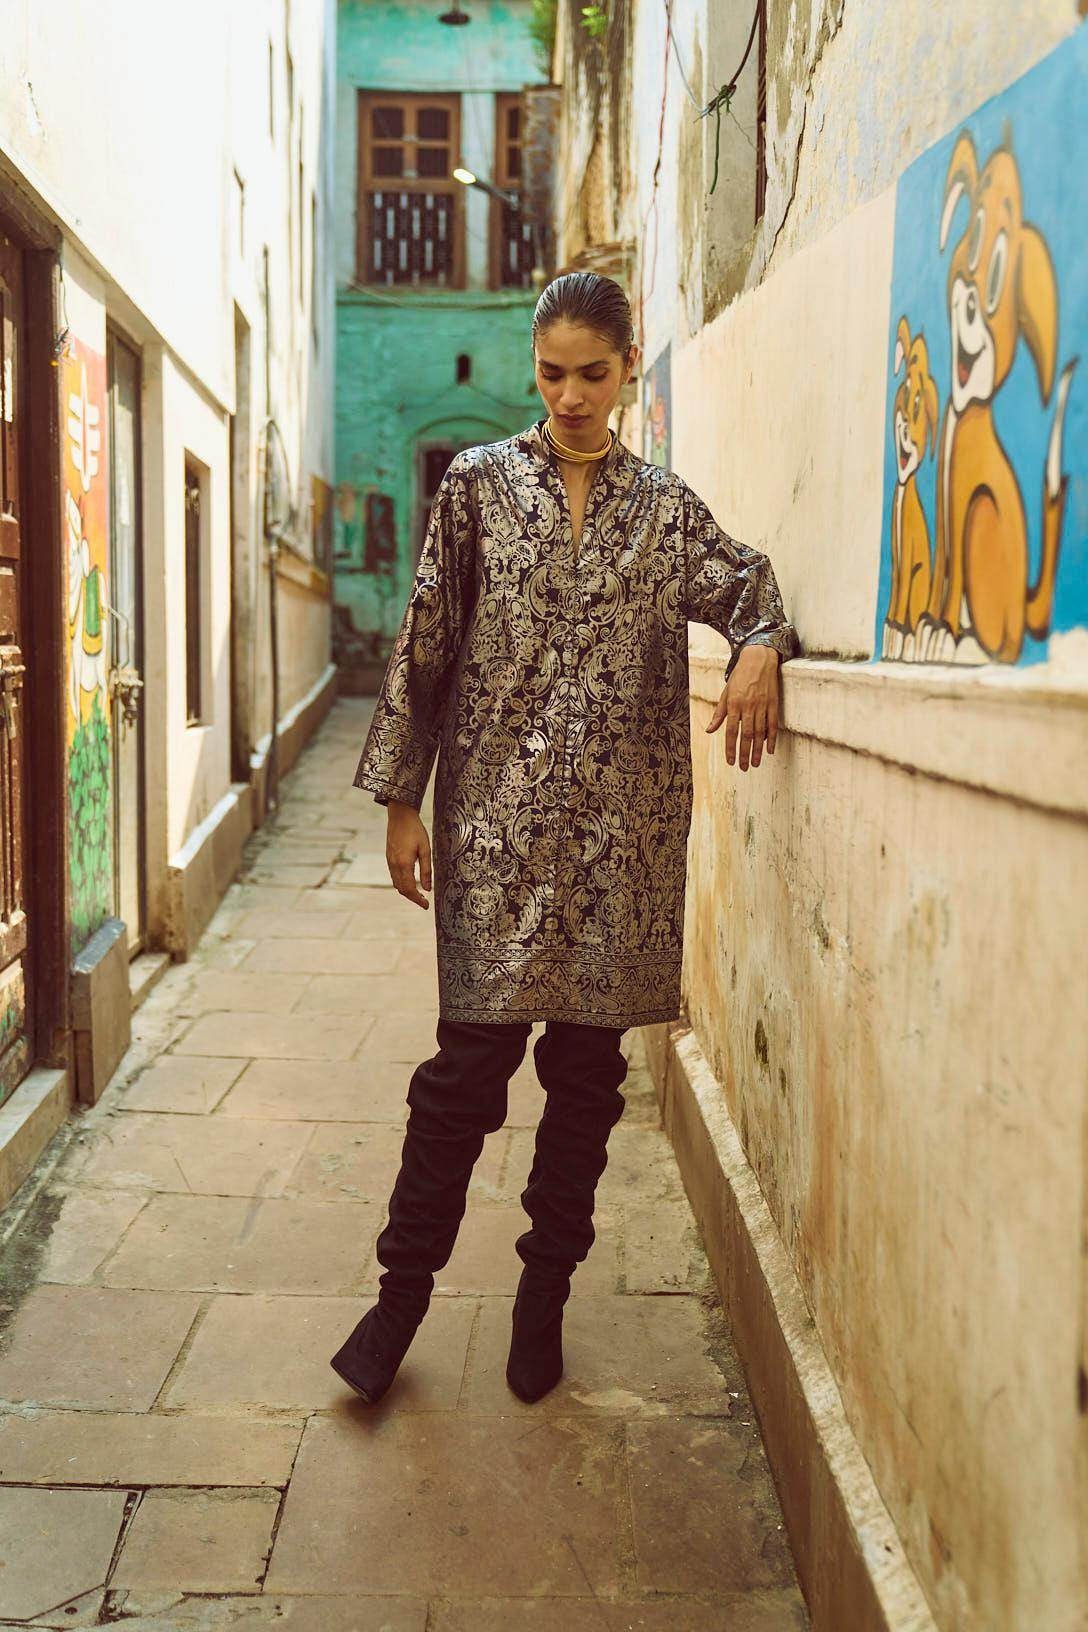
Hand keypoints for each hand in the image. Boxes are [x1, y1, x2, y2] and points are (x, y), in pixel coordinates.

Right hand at [386, 801, 431, 907]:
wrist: (400, 816)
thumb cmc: (415, 830)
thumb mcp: (425, 849)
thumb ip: (426, 870)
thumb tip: (427, 889)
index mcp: (404, 864)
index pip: (409, 889)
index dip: (417, 900)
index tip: (426, 906)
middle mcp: (394, 865)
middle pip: (401, 889)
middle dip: (412, 898)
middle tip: (424, 902)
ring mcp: (390, 861)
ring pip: (396, 883)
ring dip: (406, 891)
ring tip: (419, 894)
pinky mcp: (389, 857)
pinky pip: (394, 876)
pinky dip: (402, 883)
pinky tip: (410, 882)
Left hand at [705, 645, 780, 771]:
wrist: (758, 658)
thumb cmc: (740, 676)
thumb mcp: (725, 692)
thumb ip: (719, 713)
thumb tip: (709, 730)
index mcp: (734, 704)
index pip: (730, 731)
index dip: (730, 748)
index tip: (731, 762)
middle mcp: (747, 706)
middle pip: (746, 735)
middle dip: (744, 753)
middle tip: (744, 768)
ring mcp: (762, 705)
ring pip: (759, 732)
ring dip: (757, 750)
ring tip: (756, 763)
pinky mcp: (773, 703)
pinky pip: (772, 724)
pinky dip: (772, 738)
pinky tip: (769, 750)